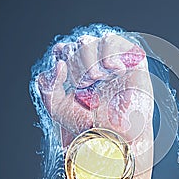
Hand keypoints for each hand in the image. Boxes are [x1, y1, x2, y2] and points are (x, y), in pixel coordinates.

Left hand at [37, 34, 153, 174]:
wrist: (117, 137)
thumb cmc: (92, 126)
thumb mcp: (59, 110)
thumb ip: (49, 88)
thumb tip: (58, 65)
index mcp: (77, 72)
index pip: (64, 50)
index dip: (62, 58)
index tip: (68, 78)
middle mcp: (94, 63)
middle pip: (77, 45)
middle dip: (77, 64)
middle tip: (85, 83)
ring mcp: (112, 60)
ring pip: (93, 40)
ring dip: (90, 59)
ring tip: (98, 78)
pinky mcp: (129, 59)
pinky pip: (114, 41)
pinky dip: (109, 53)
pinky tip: (113, 70)